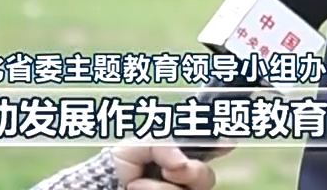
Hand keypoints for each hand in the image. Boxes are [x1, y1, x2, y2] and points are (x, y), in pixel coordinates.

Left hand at [111, 139, 232, 189]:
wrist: (100, 187)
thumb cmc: (117, 166)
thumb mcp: (136, 146)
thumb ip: (162, 145)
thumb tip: (181, 161)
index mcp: (179, 157)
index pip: (209, 149)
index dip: (221, 144)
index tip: (226, 142)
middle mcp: (183, 179)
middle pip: (207, 177)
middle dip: (192, 173)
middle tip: (169, 170)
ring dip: (161, 188)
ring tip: (135, 185)